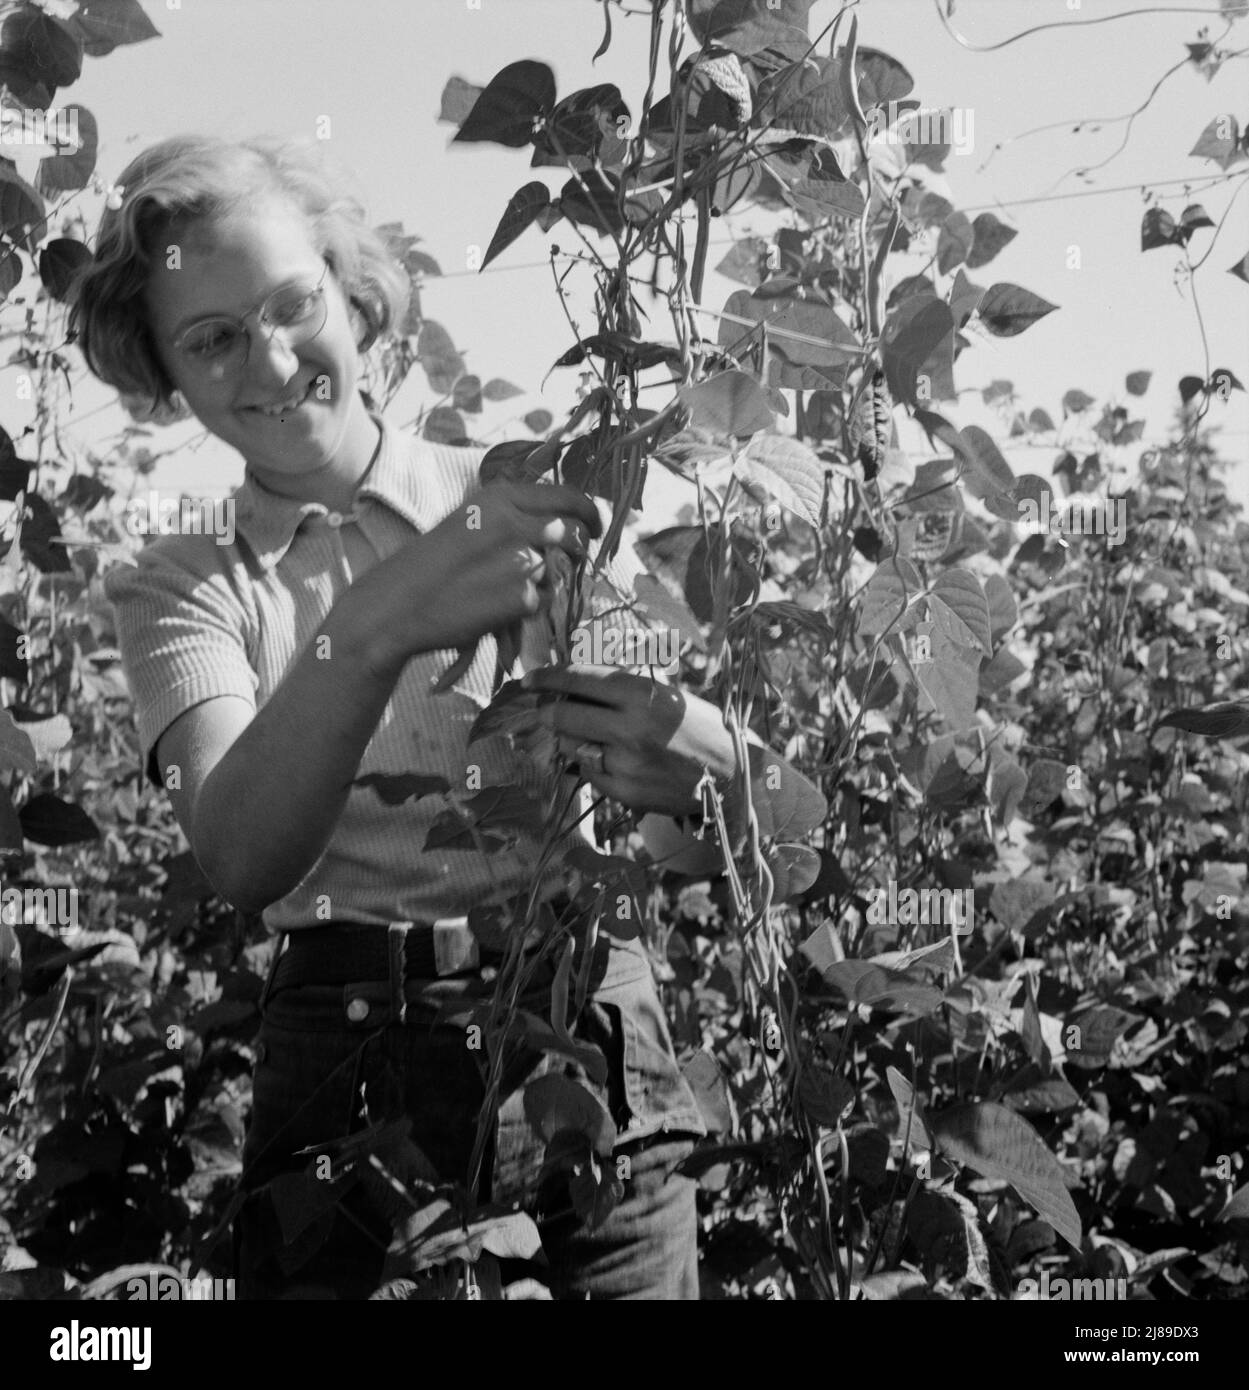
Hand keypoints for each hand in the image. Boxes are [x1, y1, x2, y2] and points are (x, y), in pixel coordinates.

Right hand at [355, 483, 600, 676]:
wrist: (397, 606)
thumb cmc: (429, 565)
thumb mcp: (467, 520)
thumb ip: (510, 514)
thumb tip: (557, 521)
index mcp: (500, 498)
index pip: (566, 496)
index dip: (589, 510)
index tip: (594, 524)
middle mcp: (515, 523)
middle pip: (572, 532)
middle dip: (579, 547)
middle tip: (576, 557)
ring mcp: (522, 561)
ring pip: (556, 572)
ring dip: (541, 582)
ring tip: (501, 588)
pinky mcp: (522, 598)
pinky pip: (541, 602)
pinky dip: (526, 608)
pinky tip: (495, 607)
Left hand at [518, 664, 738, 815]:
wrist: (732, 776)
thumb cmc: (700, 727)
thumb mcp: (666, 694)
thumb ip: (622, 690)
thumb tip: (572, 686)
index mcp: (642, 694)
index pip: (579, 679)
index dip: (548, 677)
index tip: (529, 678)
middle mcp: (629, 727)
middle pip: (563, 715)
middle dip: (548, 711)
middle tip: (546, 709)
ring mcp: (624, 763)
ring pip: (570, 746)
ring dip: (572, 738)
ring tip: (594, 736)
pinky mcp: (623, 791)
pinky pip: (589, 772)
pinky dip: (593, 764)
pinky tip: (617, 761)